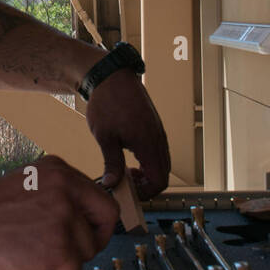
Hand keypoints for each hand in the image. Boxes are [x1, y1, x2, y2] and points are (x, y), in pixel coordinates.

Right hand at [0, 155, 117, 269]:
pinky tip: (31, 262)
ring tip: (35, 252)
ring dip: (65, 259)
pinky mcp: (59, 245)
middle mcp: (66, 188)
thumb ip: (60, 192)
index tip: (89, 232)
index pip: (102, 197)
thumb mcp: (30, 183)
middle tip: (73, 250)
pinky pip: (72, 269)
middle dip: (93, 240)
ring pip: (88, 249)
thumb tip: (86, 211)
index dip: (97, 220)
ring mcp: (64, 216)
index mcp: (60, 170)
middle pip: (107, 220)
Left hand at [85, 70, 170, 197]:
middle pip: (163, 174)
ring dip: (148, 174)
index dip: (145, 193)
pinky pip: (158, 151)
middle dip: (146, 186)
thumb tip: (112, 184)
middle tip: (125, 184)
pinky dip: (148, 162)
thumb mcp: (105, 137)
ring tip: (126, 172)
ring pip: (162, 163)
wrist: (110, 76)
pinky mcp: (154, 126)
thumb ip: (112, 163)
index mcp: (148, 143)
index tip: (127, 190)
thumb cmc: (106, 102)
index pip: (160, 180)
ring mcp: (158, 131)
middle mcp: (158, 138)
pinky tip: (130, 158)